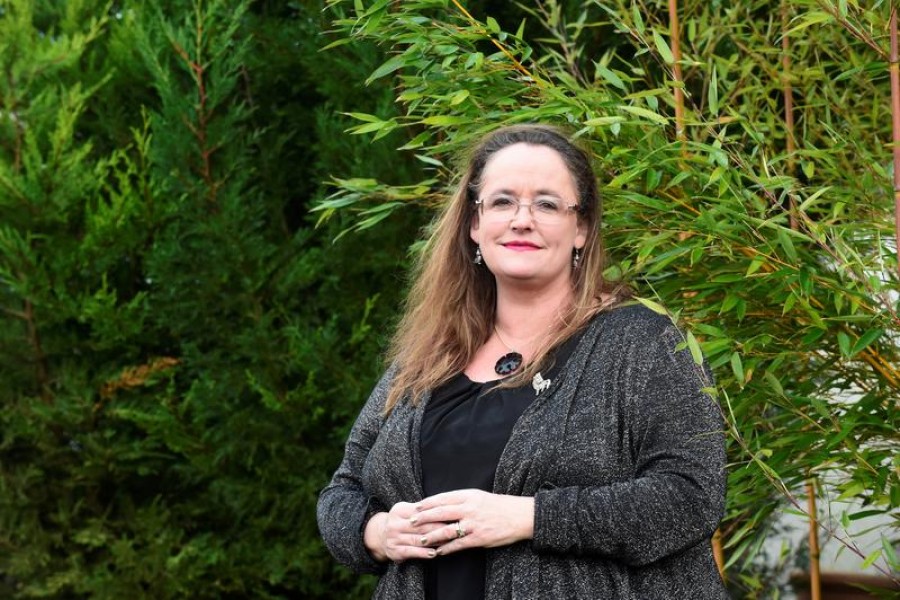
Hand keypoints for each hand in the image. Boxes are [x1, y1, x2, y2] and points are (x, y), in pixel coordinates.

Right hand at [363, 502, 444, 562]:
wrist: (379, 535)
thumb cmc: (401, 521)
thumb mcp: (406, 510)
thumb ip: (422, 508)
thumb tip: (444, 506)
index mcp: (399, 510)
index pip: (421, 512)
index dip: (437, 514)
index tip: (452, 516)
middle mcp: (394, 524)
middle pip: (421, 526)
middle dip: (440, 528)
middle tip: (455, 530)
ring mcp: (393, 538)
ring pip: (418, 539)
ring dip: (435, 542)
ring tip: (448, 542)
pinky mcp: (394, 550)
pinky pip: (411, 552)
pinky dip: (423, 553)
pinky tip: (434, 553)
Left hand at [412, 489, 534, 556]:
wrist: (521, 516)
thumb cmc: (500, 506)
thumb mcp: (480, 496)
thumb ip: (463, 499)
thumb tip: (444, 504)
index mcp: (469, 495)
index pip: (443, 497)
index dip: (428, 502)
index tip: (416, 506)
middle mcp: (469, 508)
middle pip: (441, 511)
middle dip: (424, 517)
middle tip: (411, 521)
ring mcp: (474, 524)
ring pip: (446, 529)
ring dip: (432, 535)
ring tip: (421, 539)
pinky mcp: (479, 538)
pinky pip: (458, 544)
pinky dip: (447, 548)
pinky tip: (438, 551)